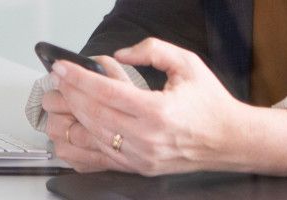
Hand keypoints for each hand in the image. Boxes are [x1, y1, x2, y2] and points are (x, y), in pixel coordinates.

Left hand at [52, 38, 286, 175]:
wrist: (230, 139)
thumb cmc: (210, 104)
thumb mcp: (187, 64)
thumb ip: (153, 50)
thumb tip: (119, 55)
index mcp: (158, 111)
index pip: (106, 93)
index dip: (79, 78)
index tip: (62, 68)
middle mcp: (147, 137)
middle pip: (94, 115)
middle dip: (69, 94)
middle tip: (56, 80)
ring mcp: (141, 156)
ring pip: (93, 136)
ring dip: (71, 117)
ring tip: (59, 100)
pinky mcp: (139, 168)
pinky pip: (100, 157)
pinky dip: (80, 143)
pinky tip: (69, 130)